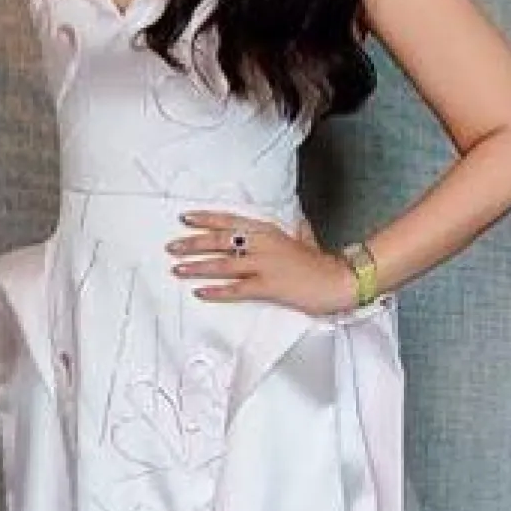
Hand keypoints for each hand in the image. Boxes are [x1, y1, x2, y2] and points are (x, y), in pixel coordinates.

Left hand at [165, 209, 359, 316]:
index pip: (230, 220)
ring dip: (197, 266)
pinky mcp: (268, 286)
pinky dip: (217, 291)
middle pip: (220, 240)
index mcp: (268, 231)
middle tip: (173, 246)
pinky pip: (236, 289)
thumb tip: (298, 225)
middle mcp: (262, 244)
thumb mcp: (305, 238)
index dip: (206, 218)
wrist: (338, 279)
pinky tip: (201, 292)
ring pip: (223, 264)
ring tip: (178, 269)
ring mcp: (264, 265)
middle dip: (193, 243)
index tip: (185, 218)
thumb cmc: (321, 261)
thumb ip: (296, 232)